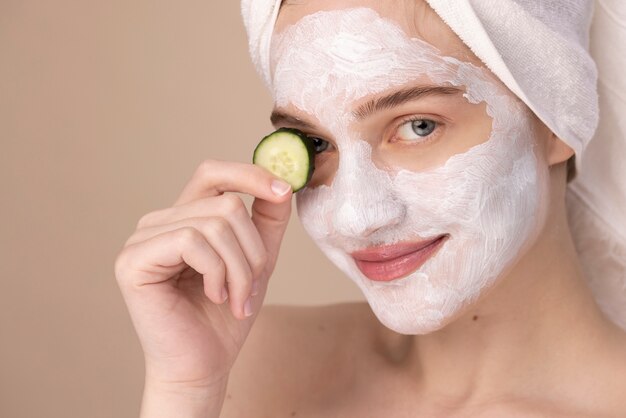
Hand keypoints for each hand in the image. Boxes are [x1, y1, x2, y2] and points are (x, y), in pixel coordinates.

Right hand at [114, 159, 292, 391]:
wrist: (204, 364)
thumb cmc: (226, 314)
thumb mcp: (258, 260)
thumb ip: (267, 221)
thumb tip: (283, 184)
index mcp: (184, 217)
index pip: (213, 173)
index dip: (250, 175)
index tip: (283, 191)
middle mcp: (159, 222)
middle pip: (226, 204)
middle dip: (252, 250)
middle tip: (252, 287)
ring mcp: (142, 239)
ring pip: (214, 224)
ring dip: (239, 268)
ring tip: (237, 298)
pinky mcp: (133, 260)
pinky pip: (191, 242)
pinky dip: (216, 273)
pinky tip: (213, 296)